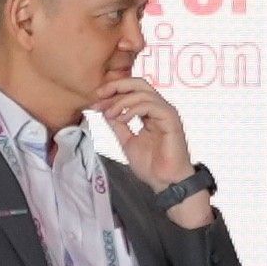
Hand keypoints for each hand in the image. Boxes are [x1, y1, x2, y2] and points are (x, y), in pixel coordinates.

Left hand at [101, 78, 199, 210]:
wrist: (165, 182)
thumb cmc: (151, 165)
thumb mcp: (127, 142)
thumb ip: (119, 126)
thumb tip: (105, 111)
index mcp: (151, 112)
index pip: (132, 91)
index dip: (113, 92)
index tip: (95, 101)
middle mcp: (160, 108)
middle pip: (139, 83)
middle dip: (116, 86)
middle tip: (99, 95)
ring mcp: (167, 112)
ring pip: (143, 92)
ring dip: (121, 101)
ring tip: (109, 114)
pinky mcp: (171, 119)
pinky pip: (150, 105)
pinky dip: (132, 109)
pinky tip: (122, 119)